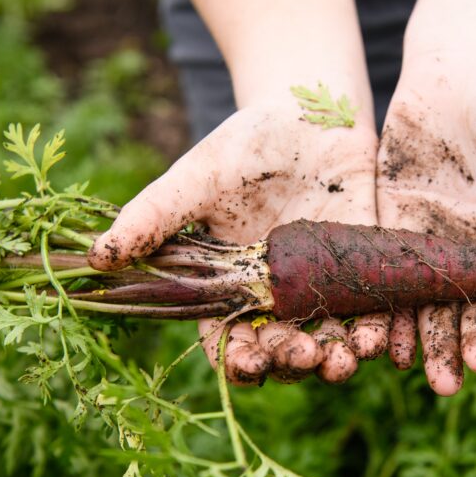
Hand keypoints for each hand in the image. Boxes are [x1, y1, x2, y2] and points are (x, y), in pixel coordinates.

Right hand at [88, 101, 389, 384]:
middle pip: (283, 351)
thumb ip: (154, 217)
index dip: (237, 362)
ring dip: (338, 359)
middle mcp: (276, 297)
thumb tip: (96, 256)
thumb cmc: (245, 144)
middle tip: (307, 357)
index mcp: (230, 287)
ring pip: (329, 341)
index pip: (229, 341)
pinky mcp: (363, 268)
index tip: (247, 365)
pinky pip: (370, 311)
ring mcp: (321, 286)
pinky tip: (379, 335)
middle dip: (293, 363)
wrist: (310, 111)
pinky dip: (376, 330)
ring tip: (345, 357)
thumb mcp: (197, 179)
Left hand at [377, 53, 475, 394]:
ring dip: (431, 344)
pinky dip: (391, 313)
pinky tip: (384, 342)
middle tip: (462, 375)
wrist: (460, 67)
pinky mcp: (396, 232)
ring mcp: (439, 248)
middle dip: (471, 346)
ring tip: (428, 375)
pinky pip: (393, 281)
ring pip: (434, 309)